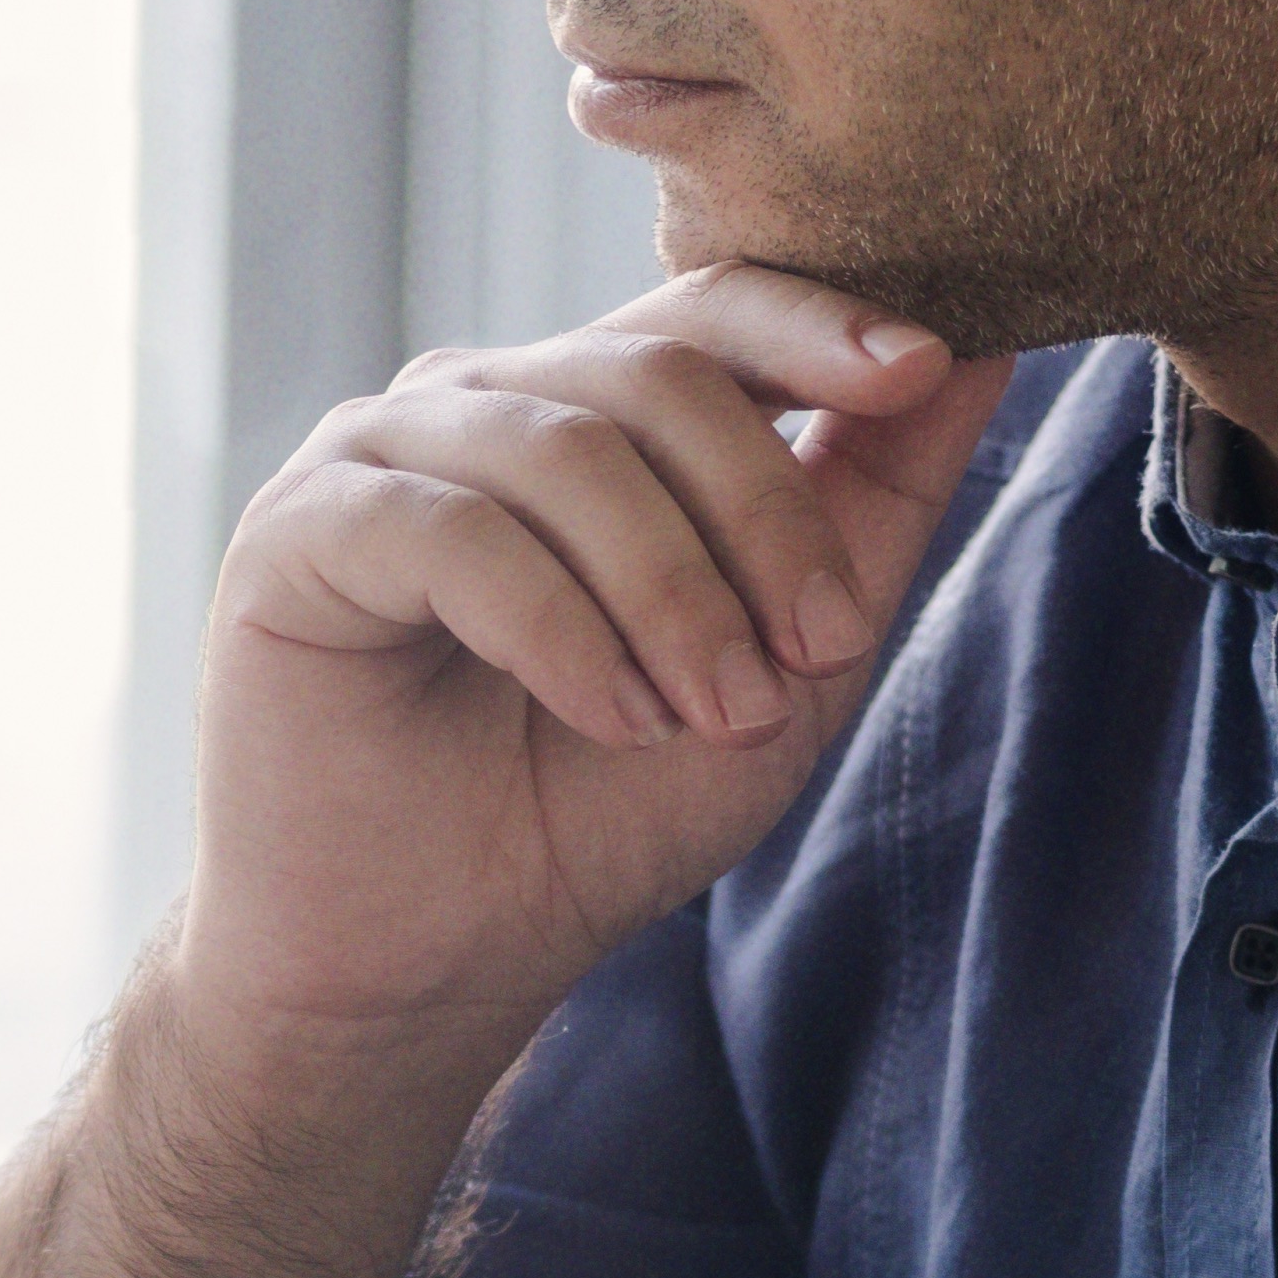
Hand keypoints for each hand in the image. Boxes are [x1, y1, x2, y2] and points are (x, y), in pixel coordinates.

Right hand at [185, 269, 1006, 1043]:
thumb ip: (865, 508)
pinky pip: (451, 530)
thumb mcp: (781, 664)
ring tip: (712, 716)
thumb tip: (980, 349)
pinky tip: (608, 717)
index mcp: (590, 413)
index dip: (817, 324)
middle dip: (761, 516)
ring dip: (671, 591)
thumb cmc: (590, 812)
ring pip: (563, 448)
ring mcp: (379, 457)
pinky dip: (556, 627)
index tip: (919, 369)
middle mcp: (483, 406)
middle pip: (654, 376)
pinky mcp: (298, 533)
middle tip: (813, 658)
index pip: (709, 313)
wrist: (426, 964)